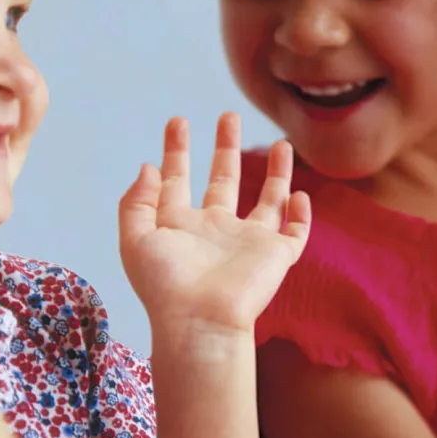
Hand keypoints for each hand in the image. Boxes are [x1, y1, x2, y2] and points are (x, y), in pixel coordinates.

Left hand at [119, 113, 310, 335]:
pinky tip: (301, 193)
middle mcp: (216, 230)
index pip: (178, 181)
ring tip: (282, 142)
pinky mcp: (276, 256)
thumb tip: (148, 167)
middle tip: (228, 116)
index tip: (177, 121)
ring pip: (268, 200)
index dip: (177, 151)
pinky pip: (294, 232)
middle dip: (225, 148)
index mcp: (181, 226)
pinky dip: (300, 214)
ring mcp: (248, 243)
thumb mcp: (136, 239)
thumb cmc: (165, 286)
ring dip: (276, 172)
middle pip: (224, 180)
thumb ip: (137, 202)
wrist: (201, 321)